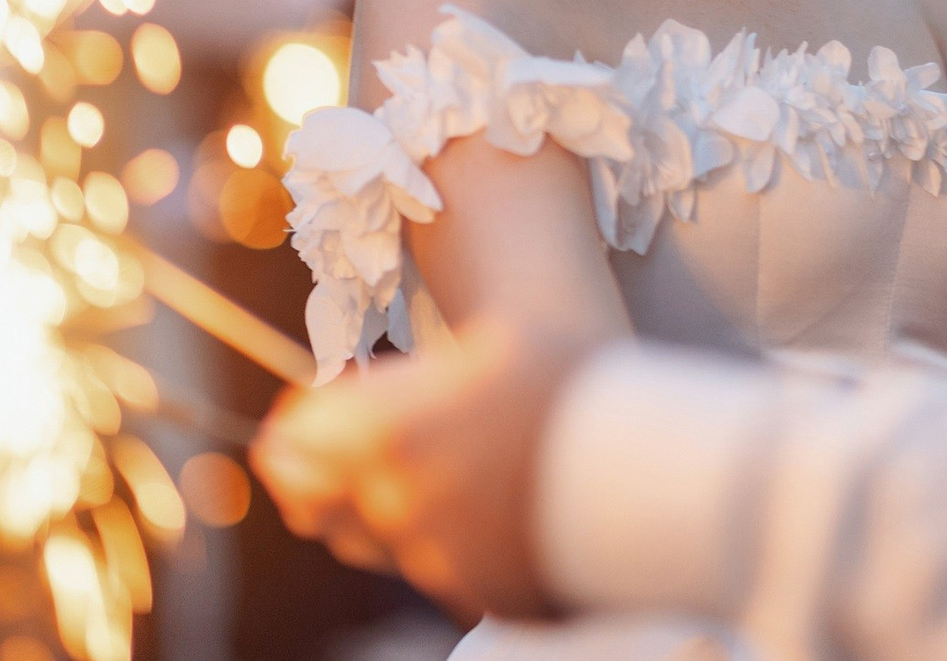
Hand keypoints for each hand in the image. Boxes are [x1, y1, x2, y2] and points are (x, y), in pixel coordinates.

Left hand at [253, 320, 587, 621]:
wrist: (656, 462)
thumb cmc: (572, 382)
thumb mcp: (484, 349)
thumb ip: (393, 383)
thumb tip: (324, 407)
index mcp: (386, 436)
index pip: (289, 449)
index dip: (294, 431)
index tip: (311, 416)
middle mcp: (397, 507)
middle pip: (319, 507)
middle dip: (331, 476)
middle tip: (367, 445)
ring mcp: (436, 561)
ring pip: (376, 542)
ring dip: (390, 508)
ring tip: (451, 466)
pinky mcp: (476, 596)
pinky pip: (433, 568)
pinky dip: (446, 539)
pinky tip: (489, 502)